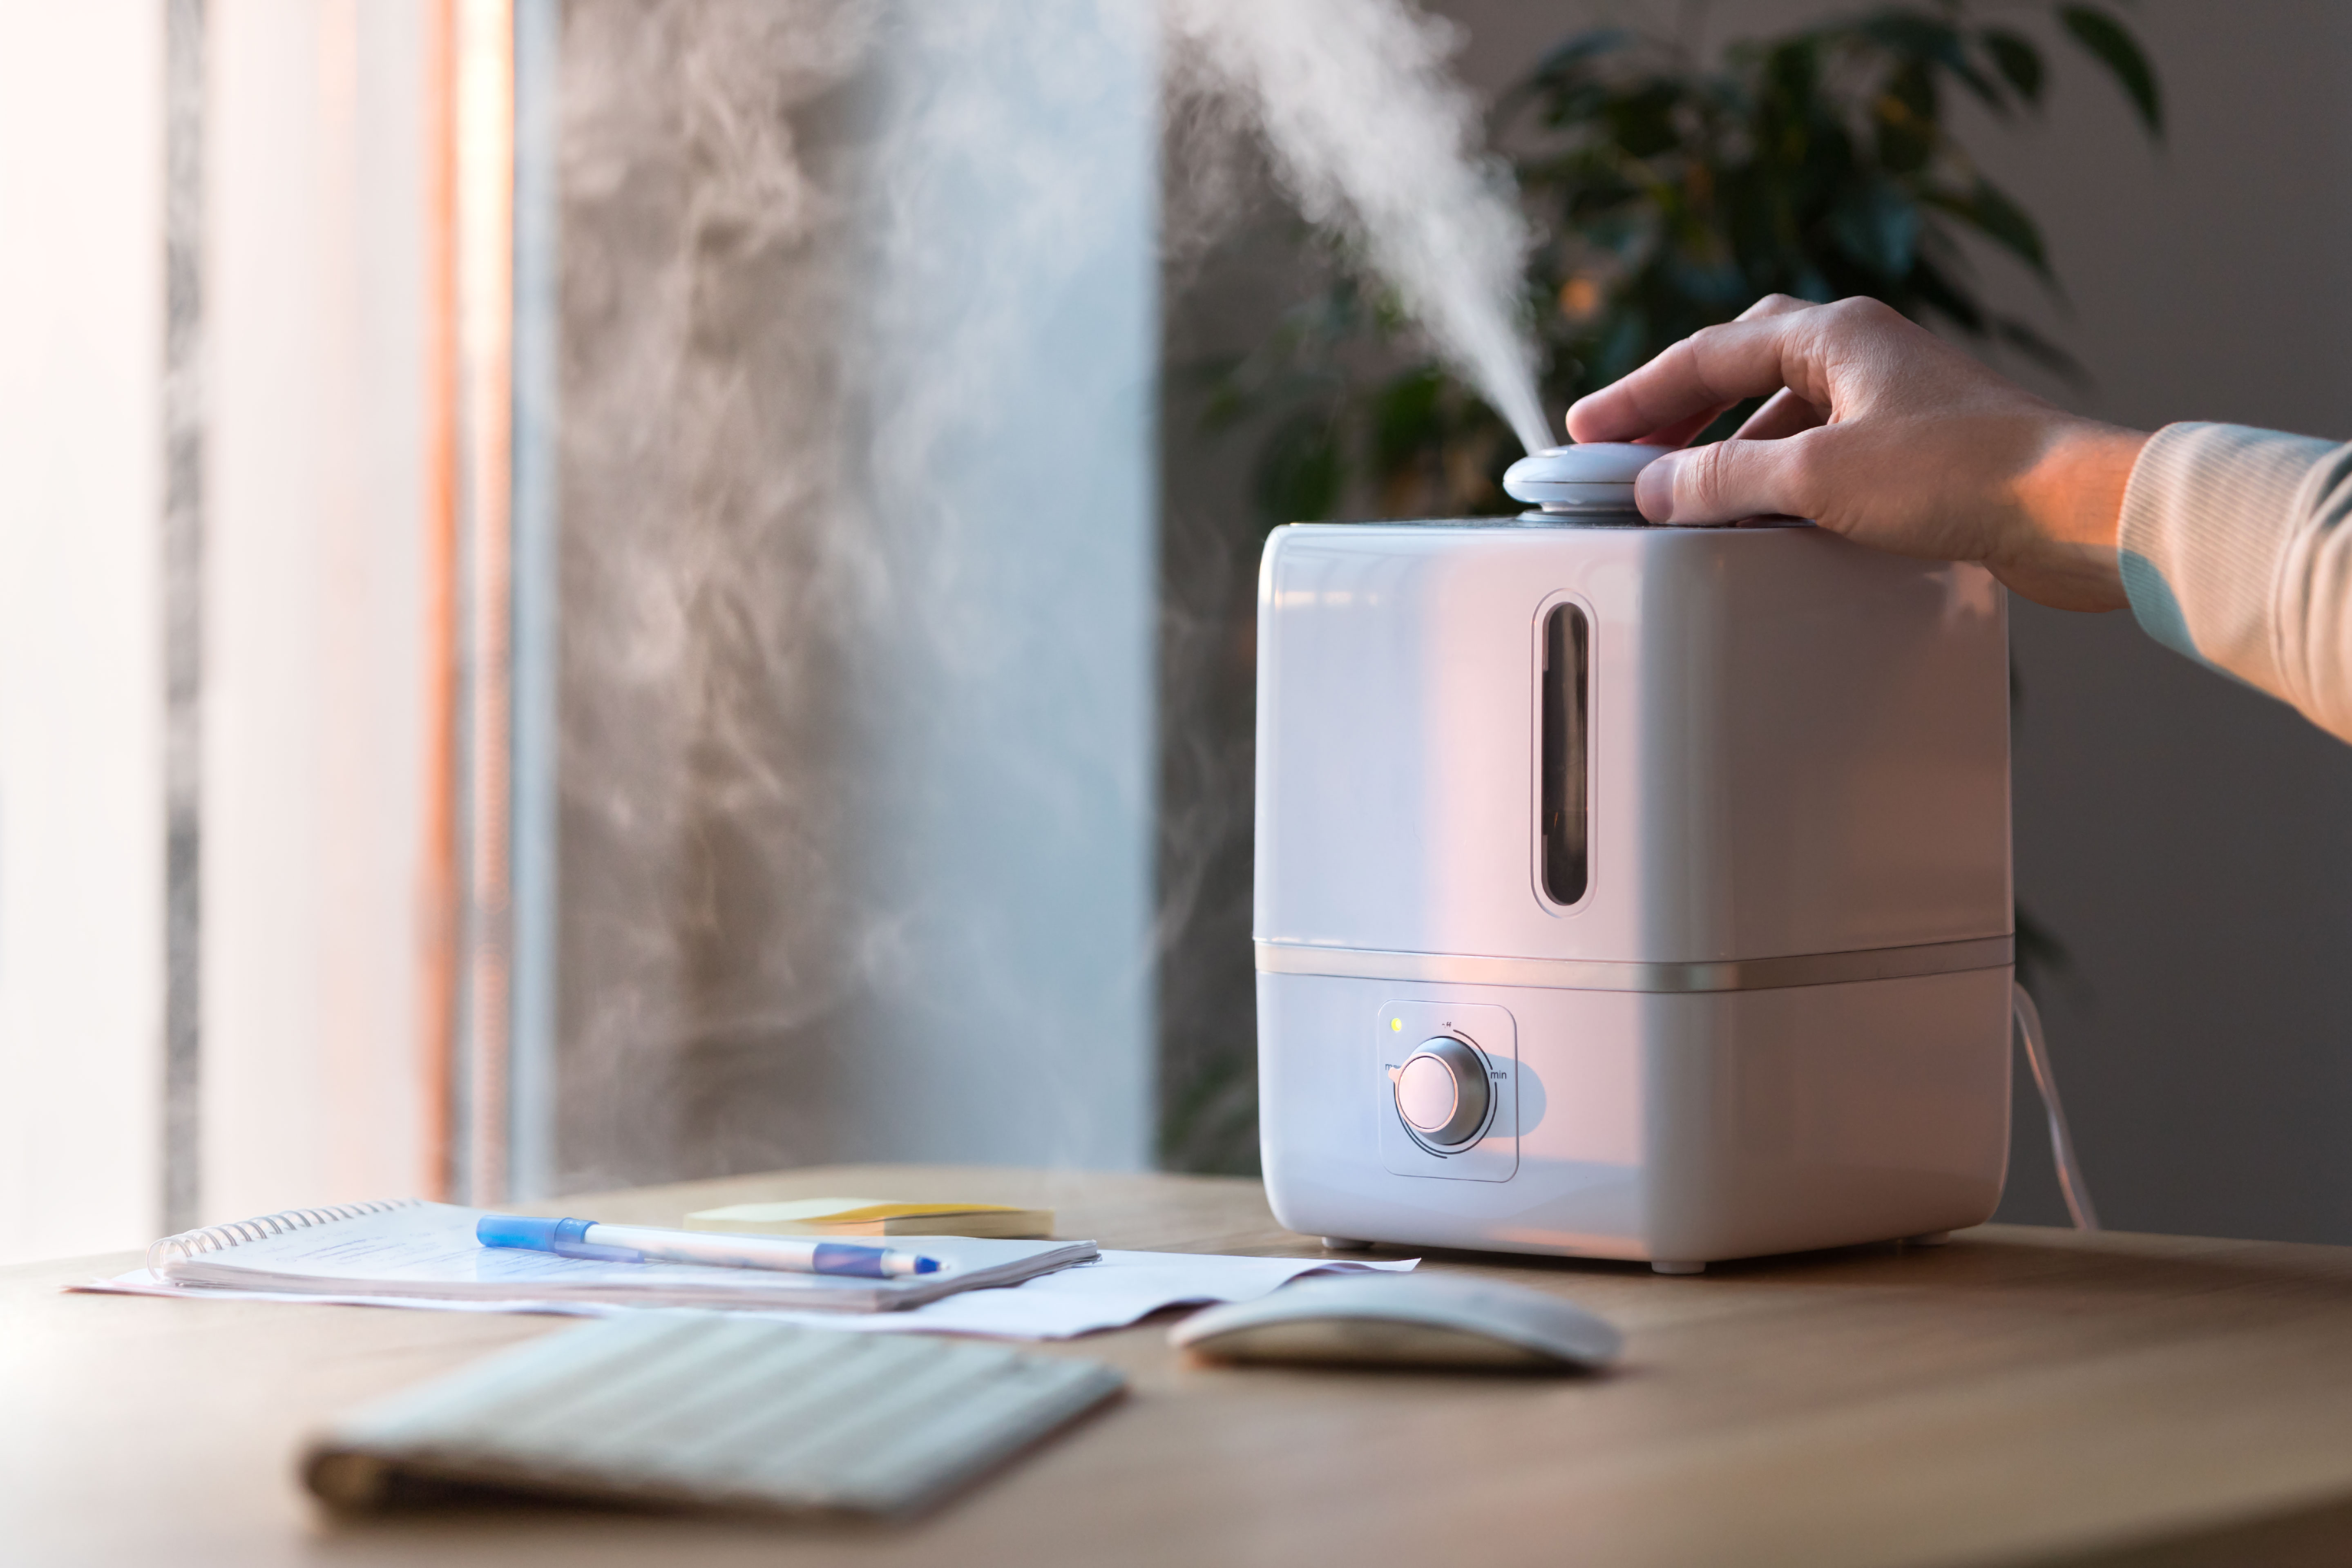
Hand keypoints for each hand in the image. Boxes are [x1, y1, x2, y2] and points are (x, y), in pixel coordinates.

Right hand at [1563, 295, 2147, 611]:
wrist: (2073, 511)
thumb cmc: (1963, 474)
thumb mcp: (1818, 477)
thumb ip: (1726, 477)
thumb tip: (1657, 486)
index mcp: (1835, 334)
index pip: (1708, 355)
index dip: (1637, 396)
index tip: (1586, 432)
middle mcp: (1863, 353)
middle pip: (1741, 367)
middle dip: (1678, 409)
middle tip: (1627, 451)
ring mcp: (1891, 399)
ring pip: (1782, 412)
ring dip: (1727, 449)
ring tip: (1684, 492)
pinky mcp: (1915, 448)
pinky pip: (1819, 451)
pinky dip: (1776, 477)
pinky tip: (1760, 517)